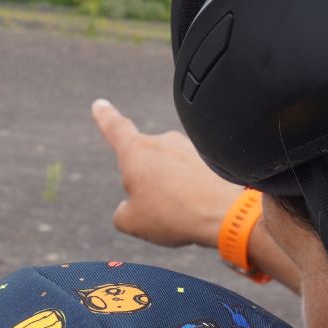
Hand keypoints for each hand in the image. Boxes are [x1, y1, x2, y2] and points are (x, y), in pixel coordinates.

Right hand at [90, 100, 234, 248]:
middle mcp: (162, 141)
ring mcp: (189, 146)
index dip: (105, 117)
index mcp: (135, 151)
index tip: (100, 105)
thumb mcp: (132, 222)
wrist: (227, 212)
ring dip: (175, 189)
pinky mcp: (212, 157)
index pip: (115, 128)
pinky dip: (196, 192)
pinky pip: (196, 176)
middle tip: (162, 211)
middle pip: (147, 163)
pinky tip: (204, 209)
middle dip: (150, 186)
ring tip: (186, 212)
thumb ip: (122, 212)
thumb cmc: (174, 214)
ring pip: (173, 171)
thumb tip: (129, 209)